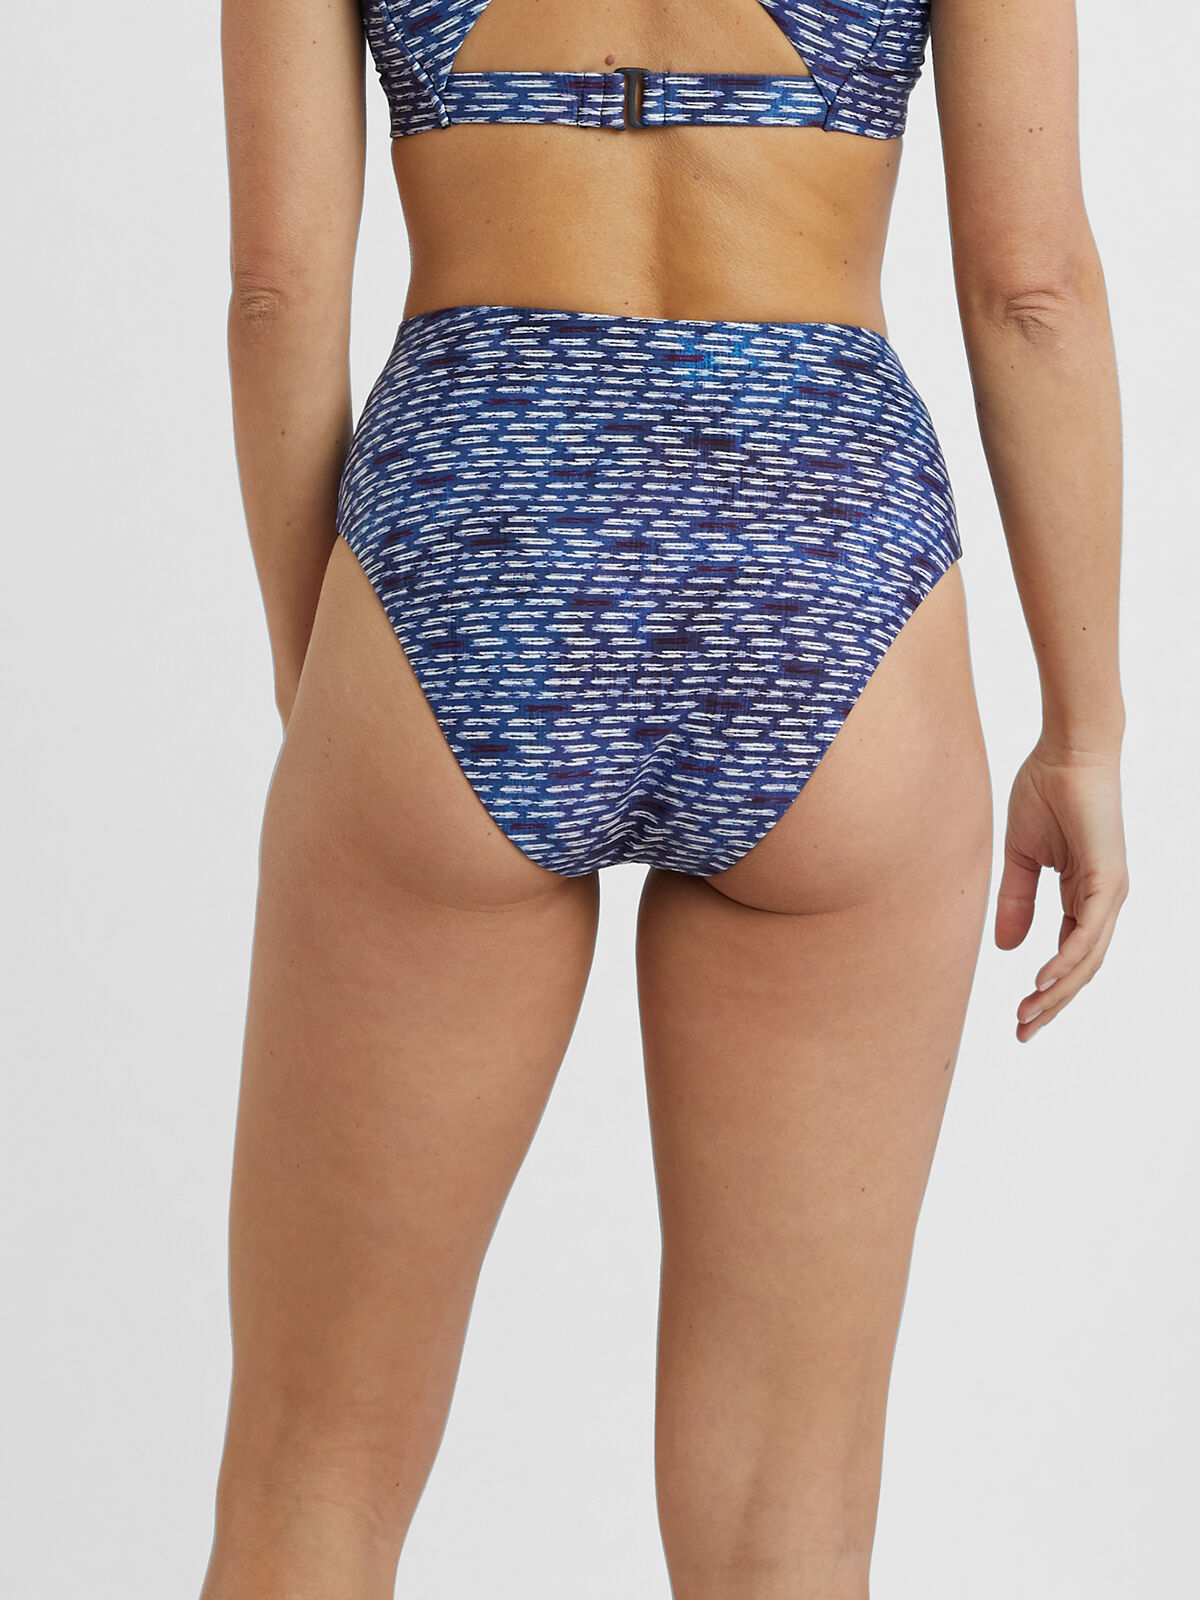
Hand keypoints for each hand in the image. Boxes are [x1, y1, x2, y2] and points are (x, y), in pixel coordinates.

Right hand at [995, 742, 1127, 1042]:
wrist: (1067, 751)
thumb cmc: (1047, 792)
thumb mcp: (1020, 856)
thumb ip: (1016, 900)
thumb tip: (1007, 948)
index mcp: (1083, 896)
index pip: (1068, 956)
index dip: (1045, 990)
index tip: (1019, 1018)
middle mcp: (1103, 901)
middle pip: (1081, 969)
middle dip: (1052, 1005)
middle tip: (1023, 1033)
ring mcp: (1109, 892)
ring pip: (1087, 958)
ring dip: (1057, 991)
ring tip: (1027, 1016)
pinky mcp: (1108, 879)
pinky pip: (1088, 930)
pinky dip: (1067, 958)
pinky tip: (1042, 980)